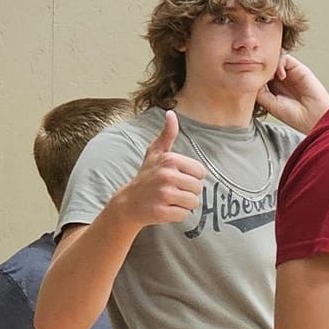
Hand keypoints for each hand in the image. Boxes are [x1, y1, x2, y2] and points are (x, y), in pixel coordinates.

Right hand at [106, 110, 204, 230]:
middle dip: (188, 192)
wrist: (128, 202)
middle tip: (172, 191)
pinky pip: (183, 215)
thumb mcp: (155, 153)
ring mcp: (163, 194)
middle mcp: (166, 176)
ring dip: (184, 204)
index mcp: (170, 160)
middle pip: (198, 188)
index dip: (191, 177)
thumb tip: (171, 113)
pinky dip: (176, 215)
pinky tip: (165, 209)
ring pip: (193, 203)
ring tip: (169, 200)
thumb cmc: (146, 176)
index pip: (201, 172)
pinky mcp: (161, 212)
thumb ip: (167, 134)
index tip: (177, 178)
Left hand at [257, 55, 328, 134]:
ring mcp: (289, 74)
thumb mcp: (269, 104)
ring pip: (274, 61)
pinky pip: (285, 58)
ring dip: (269, 67)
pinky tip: (280, 76)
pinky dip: (279, 64)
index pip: (259, 77)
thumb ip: (259, 91)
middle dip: (260, 69)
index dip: (253, 76)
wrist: (313, 116)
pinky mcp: (298, 68)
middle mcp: (281, 81)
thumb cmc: (294, 115)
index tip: (249, 81)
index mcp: (273, 90)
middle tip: (258, 77)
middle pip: (265, 67)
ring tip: (270, 79)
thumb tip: (250, 78)